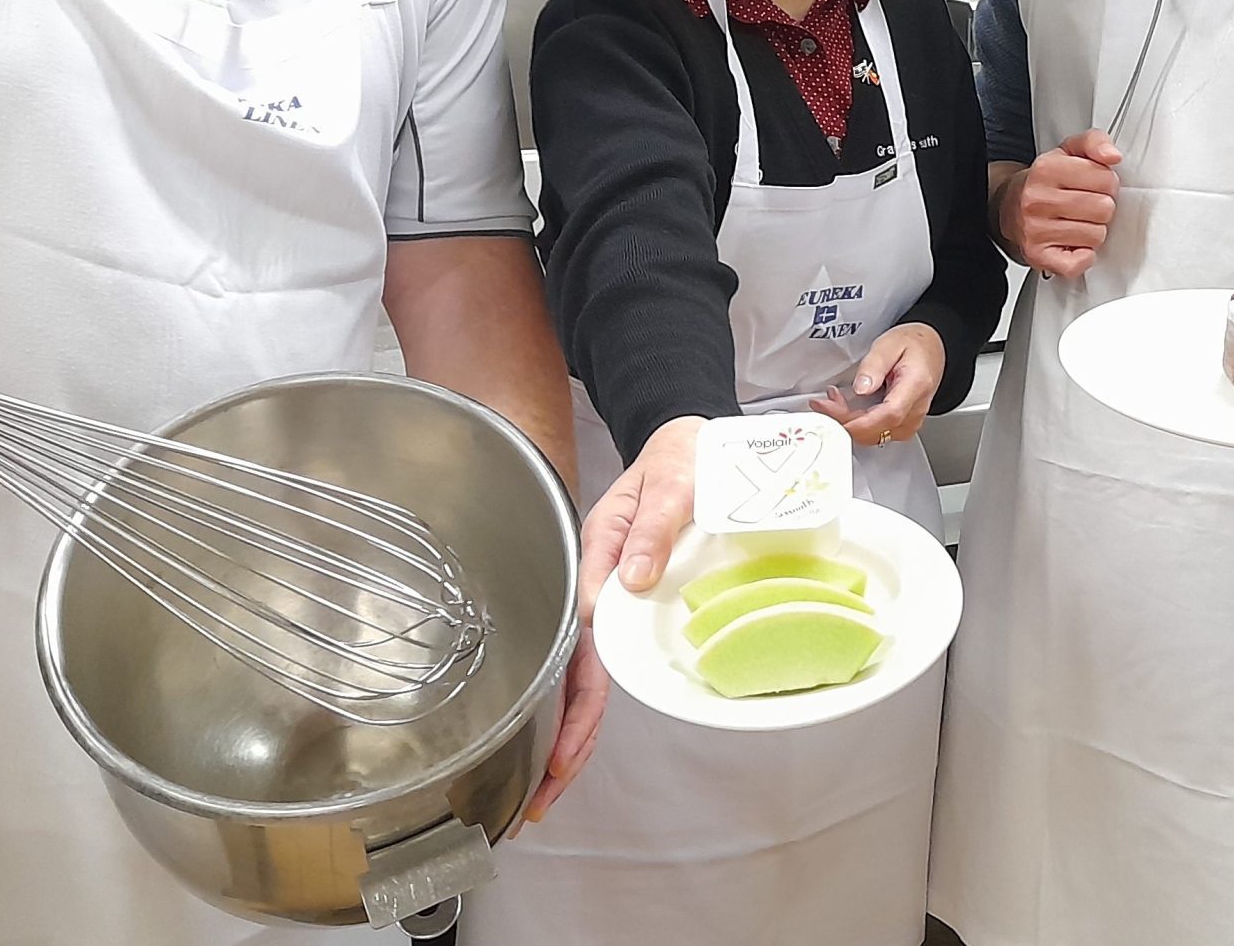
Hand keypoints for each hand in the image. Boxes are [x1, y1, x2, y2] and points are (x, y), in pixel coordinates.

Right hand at [525, 414, 703, 823]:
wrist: (687, 442)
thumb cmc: (680, 458)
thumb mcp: (671, 481)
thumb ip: (655, 527)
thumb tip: (630, 582)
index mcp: (598, 559)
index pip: (583, 642)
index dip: (574, 699)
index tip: (566, 745)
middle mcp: (598, 585)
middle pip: (573, 671)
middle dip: (560, 732)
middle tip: (546, 792)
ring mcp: (609, 597)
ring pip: (585, 672)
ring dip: (570, 726)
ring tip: (552, 784)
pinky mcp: (627, 603)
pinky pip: (608, 657)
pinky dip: (591, 700)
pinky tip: (581, 735)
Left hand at [809, 323, 943, 446]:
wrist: (932, 349)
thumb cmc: (914, 345)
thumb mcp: (890, 343)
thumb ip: (874, 364)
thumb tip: (861, 387)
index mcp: (916, 386)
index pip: (888, 415)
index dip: (858, 421)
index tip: (833, 413)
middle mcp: (916, 409)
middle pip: (878, 430)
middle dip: (844, 421)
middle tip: (824, 403)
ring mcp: (911, 421)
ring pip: (875, 436)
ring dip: (849, 424)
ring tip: (834, 401)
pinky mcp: (903, 425)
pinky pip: (878, 433)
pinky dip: (858, 424)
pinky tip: (848, 409)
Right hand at [1000, 132, 1121, 277]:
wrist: (1009, 207)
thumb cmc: (1045, 182)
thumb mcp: (1068, 152)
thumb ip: (1095, 142)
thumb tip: (1112, 155)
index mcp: (1047, 169)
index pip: (1105, 179)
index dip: (1107, 182)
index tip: (1095, 185)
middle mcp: (1037, 200)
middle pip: (1104, 209)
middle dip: (1102, 207)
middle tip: (1087, 205)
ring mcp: (1036, 230)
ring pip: (1096, 235)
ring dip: (1093, 230)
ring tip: (1078, 222)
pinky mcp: (1039, 256)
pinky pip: (1080, 263)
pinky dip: (1083, 256)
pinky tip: (1074, 243)